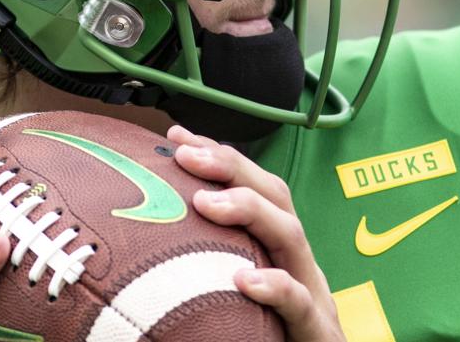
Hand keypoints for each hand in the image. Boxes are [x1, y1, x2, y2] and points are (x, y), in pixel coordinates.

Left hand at [168, 125, 345, 341]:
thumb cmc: (268, 333)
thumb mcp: (232, 288)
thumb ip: (203, 263)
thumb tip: (141, 239)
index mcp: (275, 248)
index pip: (252, 186)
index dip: (217, 156)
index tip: (175, 137)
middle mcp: (295, 261)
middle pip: (274, 195)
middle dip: (230, 165)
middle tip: (186, 155)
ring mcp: (312, 292)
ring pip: (291, 235)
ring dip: (248, 209)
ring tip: (205, 202)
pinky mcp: (317, 331)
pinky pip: (301, 303)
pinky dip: (276, 287)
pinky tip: (244, 279)